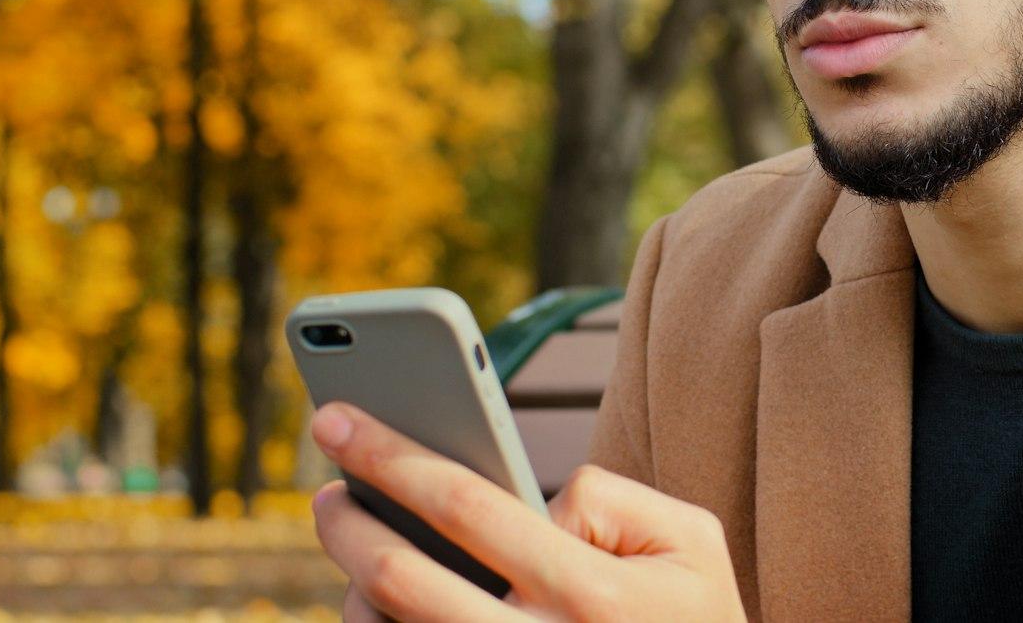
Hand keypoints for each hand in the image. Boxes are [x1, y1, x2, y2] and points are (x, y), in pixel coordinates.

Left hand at [308, 402, 747, 621]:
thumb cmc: (699, 615)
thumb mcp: (691, 539)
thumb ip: (610, 497)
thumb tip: (529, 508)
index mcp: (592, 595)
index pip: (465, 505)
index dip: (388, 454)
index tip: (336, 419)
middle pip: (400, 579)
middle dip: (345, 521)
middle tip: (324, 488)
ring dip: (352, 588)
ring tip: (355, 546)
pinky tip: (377, 600)